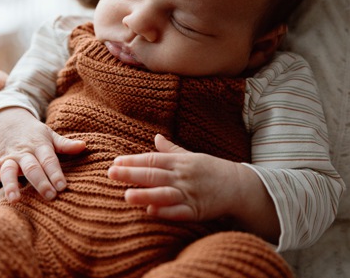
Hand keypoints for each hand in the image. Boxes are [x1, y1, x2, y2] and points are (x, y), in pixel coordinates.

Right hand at [0, 108, 85, 202]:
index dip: (55, 173)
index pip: (49, 160)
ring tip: (14, 199)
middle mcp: (24, 152)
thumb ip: (65, 144)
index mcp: (40, 145)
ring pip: (8, 170)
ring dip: (10, 184)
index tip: (63, 186)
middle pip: (32, 167)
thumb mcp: (50, 135)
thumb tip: (84, 145)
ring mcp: (9, 158)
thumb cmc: (35, 134)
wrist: (8, 120)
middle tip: (49, 196)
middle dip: (40, 181)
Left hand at [109, 134, 280, 241]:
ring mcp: (190, 193)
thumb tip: (155, 137)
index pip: (152, 159)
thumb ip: (171, 149)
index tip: (115, 162)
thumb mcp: (191, 156)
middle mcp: (183, 176)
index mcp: (180, 161)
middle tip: (111, 173)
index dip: (133, 161)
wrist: (238, 186)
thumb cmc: (210, 170)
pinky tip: (150, 211)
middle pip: (154, 174)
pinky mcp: (196, 210)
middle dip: (132, 174)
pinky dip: (165, 212)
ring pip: (164, 193)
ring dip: (146, 194)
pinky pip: (179, 212)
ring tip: (126, 195)